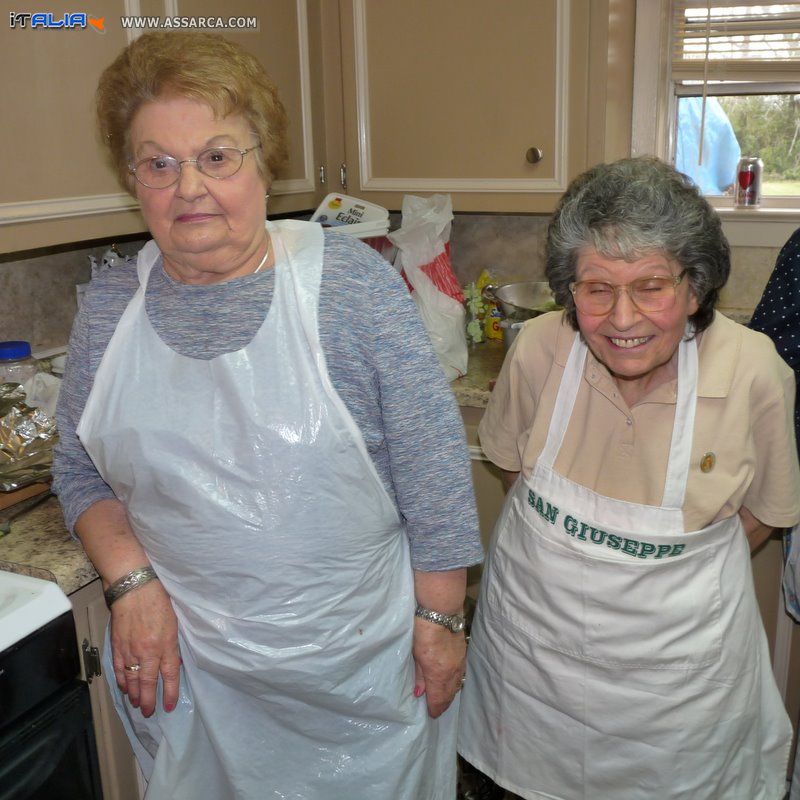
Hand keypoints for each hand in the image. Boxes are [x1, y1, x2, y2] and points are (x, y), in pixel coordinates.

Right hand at [109, 580, 180, 717]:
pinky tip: (124, 688)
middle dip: (149, 700)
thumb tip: (171, 663)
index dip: (170, 692)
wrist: (133, 588)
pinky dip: (121, 681)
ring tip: (138, 704)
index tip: (169, 706)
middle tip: (149, 713)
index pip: (170, 674)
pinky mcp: (117, 646)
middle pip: (148, 682)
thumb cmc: (158, 600)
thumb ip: (171, 644)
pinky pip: (118, 669)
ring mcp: (130, 650)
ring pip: (131, 679)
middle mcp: (148, 651)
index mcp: (165, 643)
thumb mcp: (173, 622)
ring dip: (135, 694)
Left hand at [412, 616, 465, 717]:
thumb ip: (419, 675)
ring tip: (443, 698)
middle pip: (449, 694)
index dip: (435, 709)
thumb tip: (419, 693)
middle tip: (436, 710)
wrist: (441, 611)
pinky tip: (450, 681)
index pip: (438, 699)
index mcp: (438, 674)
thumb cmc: (423, 631)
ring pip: (456, 684)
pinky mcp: (463, 653)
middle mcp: (452, 671)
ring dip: (450, 693)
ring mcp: (460, 662)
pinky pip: (460, 674)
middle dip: (443, 704)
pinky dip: (455, 681)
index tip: (431, 715)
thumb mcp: (416, 654)